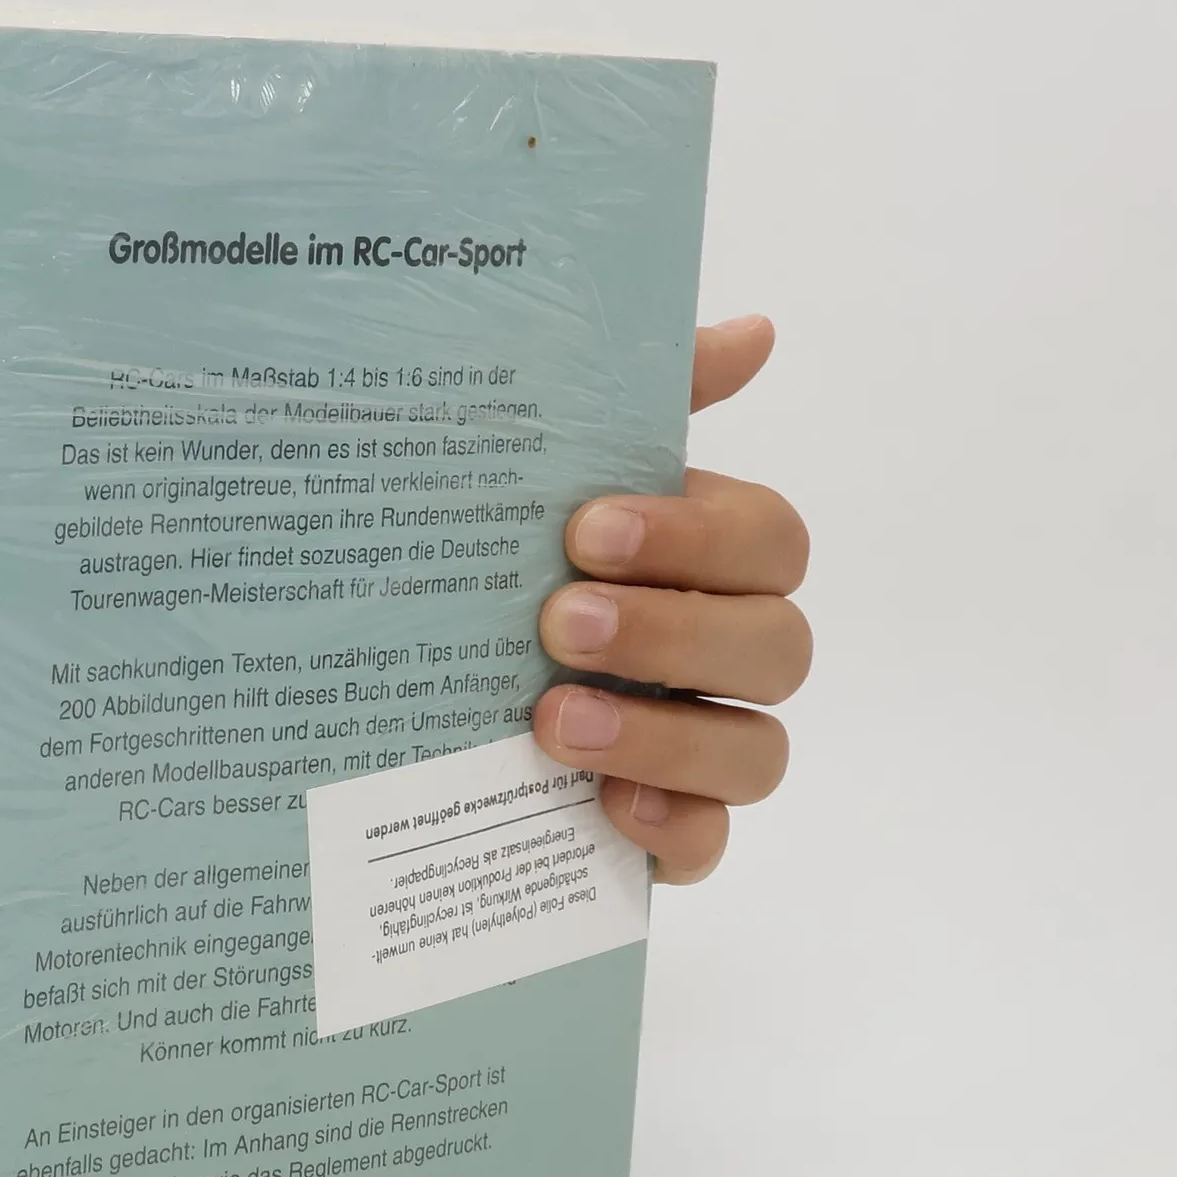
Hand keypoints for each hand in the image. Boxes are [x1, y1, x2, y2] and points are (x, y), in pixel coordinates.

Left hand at [530, 315, 808, 884]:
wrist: (400, 680)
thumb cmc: (504, 560)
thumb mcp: (549, 471)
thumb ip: (647, 398)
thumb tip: (754, 330)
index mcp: (711, 561)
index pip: (767, 541)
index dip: (694, 537)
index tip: (584, 531)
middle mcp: (726, 655)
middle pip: (777, 648)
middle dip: (671, 634)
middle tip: (558, 627)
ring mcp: (704, 749)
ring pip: (758, 753)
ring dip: (667, 737)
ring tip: (555, 721)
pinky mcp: (666, 830)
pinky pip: (710, 845)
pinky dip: (673, 830)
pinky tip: (604, 811)